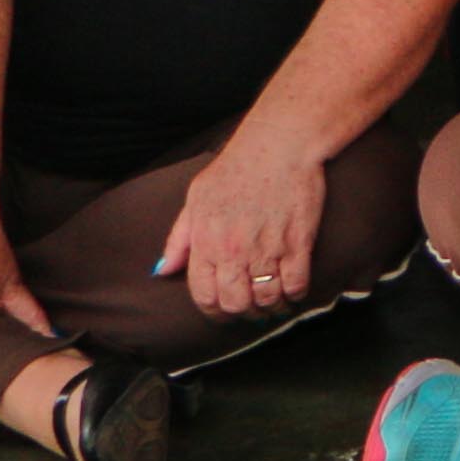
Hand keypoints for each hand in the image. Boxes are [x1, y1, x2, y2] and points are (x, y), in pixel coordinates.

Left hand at [153, 125, 335, 320]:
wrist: (279, 146)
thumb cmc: (236, 168)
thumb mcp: (195, 200)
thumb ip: (178, 240)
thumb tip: (162, 270)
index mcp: (206, 243)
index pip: (203, 295)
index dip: (214, 311)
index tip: (223, 311)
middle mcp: (234, 251)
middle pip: (235, 303)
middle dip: (242, 314)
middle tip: (250, 310)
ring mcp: (267, 248)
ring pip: (266, 298)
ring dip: (269, 308)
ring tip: (273, 304)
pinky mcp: (298, 242)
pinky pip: (295, 283)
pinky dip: (294, 295)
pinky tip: (293, 291)